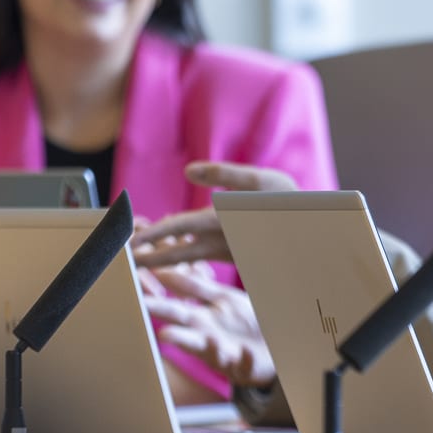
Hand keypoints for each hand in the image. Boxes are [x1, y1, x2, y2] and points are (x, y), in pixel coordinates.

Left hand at [130, 161, 298, 266]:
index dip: (151, 234)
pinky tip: (168, 250)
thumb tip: (189, 170)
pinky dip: (179, 253)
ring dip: (158, 256)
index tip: (124, 242)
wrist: (317, 236)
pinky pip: (199, 256)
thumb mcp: (263, 180)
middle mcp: (221, 240)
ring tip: (132, 256)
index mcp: (224, 221)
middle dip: (145, 256)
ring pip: (184, 256)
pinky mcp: (233, 253)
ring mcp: (226, 250)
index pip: (179, 228)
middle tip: (116, 261)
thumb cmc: (293, 205)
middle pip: (174, 251)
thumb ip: (225, 173)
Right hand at [143, 267, 276, 387]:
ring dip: (207, 349)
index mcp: (199, 320)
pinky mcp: (247, 365)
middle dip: (174, 334)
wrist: (269, 349)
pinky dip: (244, 359)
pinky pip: (245, 362)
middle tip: (159, 332)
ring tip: (207, 344)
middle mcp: (207, 339)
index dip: (155, 304)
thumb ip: (192, 285)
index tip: (135, 299)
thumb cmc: (238, 322)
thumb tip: (163, 269)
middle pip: (186, 335)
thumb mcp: (218, 298)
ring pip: (213, 353)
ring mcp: (226, 354)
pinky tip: (244, 353)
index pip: (173, 310)